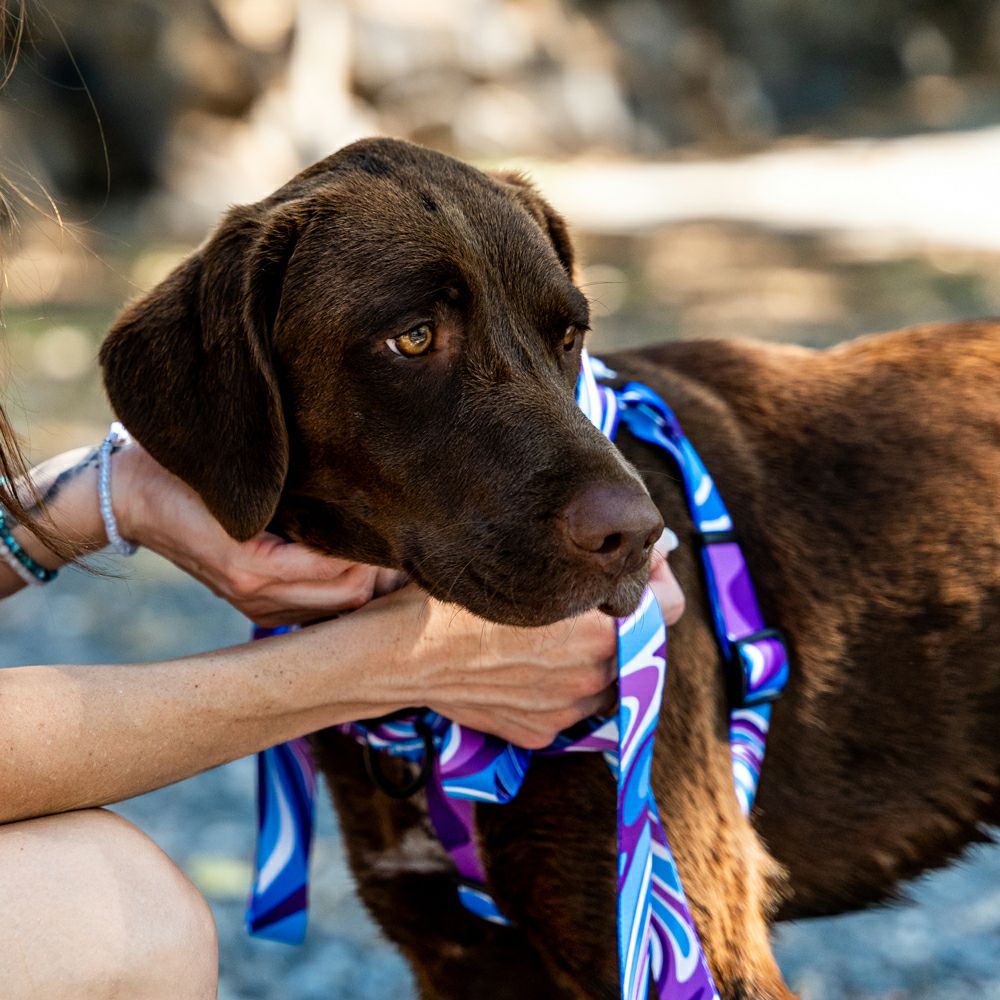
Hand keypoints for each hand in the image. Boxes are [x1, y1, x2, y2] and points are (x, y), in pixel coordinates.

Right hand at [115, 442, 401, 625]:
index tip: (395, 523)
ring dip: (365, 585)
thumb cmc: (187, 475)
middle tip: (399, 537)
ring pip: (335, 610)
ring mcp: (253, 604)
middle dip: (381, 573)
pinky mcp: (252, 604)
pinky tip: (354, 565)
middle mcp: (256, 593)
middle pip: (348, 599)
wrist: (133, 497)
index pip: (340, 572)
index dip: (376, 553)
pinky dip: (340, 593)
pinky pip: (313, 611)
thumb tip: (356, 501)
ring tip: (384, 549)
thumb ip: (294, 496)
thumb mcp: (242, 479)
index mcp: (253, 564)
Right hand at [360, 531, 684, 748]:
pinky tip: (523, 662)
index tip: (633, 570)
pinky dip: (560, 685)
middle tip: (585, 596)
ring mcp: (568, 711)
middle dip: (622, 618)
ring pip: (608, 677)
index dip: (656, 581)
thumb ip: (601, 564)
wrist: (400, 656)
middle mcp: (593, 677)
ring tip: (552, 631)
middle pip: (639, 642)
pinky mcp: (542, 732)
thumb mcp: (528, 567)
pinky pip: (570, 704)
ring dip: (595, 655)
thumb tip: (655, 547)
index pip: (670, 605)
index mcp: (600, 631)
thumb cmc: (456, 600)